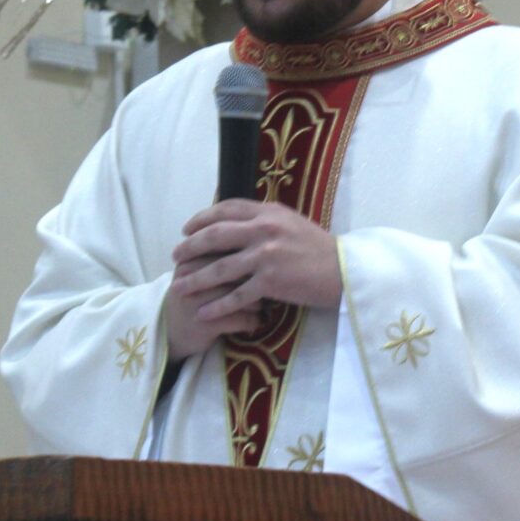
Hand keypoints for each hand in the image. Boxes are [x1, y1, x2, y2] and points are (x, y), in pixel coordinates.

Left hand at [164, 199, 341, 362]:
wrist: (344, 271)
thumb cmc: (319, 250)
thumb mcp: (292, 224)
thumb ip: (266, 221)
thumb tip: (240, 222)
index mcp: (269, 212)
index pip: (227, 208)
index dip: (202, 218)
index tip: (187, 229)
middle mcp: (264, 230)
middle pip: (215, 236)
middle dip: (190, 246)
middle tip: (175, 256)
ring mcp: (266, 256)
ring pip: (220, 268)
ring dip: (195, 278)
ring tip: (178, 286)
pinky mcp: (271, 282)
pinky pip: (236, 295)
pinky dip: (217, 305)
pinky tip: (203, 311)